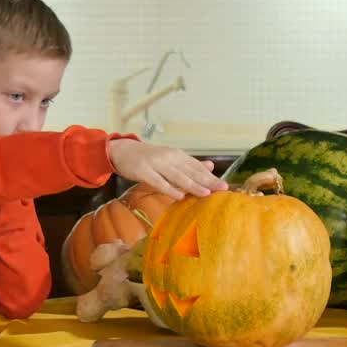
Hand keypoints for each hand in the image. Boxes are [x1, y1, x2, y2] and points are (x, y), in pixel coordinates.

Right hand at [106, 139, 227, 200]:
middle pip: (191, 171)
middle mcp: (169, 158)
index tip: (225, 186)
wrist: (121, 150)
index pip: (197, 167)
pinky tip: (179, 196)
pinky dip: (169, 189)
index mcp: (177, 155)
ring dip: (192, 185)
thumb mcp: (170, 157)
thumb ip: (189, 163)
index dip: (211, 177)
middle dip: (207, 181)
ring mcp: (156, 164)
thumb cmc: (148, 157)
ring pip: (177, 176)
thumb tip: (211, 166)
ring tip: (206, 193)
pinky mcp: (143, 171)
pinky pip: (158, 182)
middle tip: (222, 189)